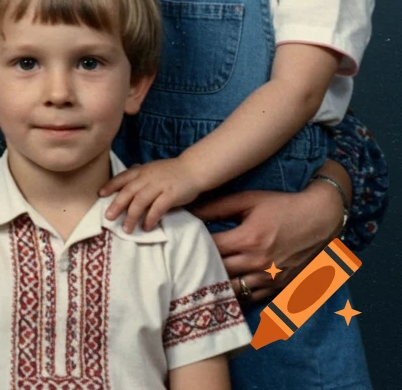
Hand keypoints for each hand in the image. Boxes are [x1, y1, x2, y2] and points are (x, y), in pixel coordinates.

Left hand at [100, 157, 202, 231]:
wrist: (193, 168)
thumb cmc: (171, 171)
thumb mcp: (152, 169)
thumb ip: (140, 176)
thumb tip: (126, 183)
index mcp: (141, 171)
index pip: (122, 178)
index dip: (110, 186)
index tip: (100, 194)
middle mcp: (147, 177)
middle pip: (127, 192)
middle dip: (116, 205)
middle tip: (108, 218)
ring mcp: (158, 186)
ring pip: (140, 202)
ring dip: (131, 217)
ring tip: (127, 229)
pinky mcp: (170, 195)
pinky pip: (157, 208)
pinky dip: (150, 219)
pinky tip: (146, 227)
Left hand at [192, 179, 342, 301]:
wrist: (319, 220)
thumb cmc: (281, 206)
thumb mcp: (248, 200)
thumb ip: (218, 206)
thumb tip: (190, 210)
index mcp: (249, 239)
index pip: (212, 249)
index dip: (194, 246)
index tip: (180, 243)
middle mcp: (259, 262)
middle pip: (220, 272)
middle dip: (200, 267)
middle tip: (184, 263)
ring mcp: (270, 278)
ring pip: (234, 291)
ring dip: (217, 286)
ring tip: (199, 280)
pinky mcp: (280, 287)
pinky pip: (251, 299)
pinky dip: (237, 296)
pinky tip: (223, 290)